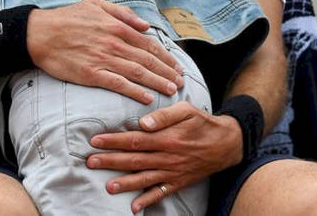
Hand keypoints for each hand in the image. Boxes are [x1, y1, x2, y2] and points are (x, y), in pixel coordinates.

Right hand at [26, 0, 183, 104]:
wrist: (40, 33)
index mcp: (118, 26)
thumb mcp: (97, 4)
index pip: (149, 44)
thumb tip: (145, 26)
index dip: (166, 57)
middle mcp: (115, 43)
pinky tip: (148, 98)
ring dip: (158, 83)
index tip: (177, 66)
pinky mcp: (92, 74)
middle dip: (168, 72)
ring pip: (138, 73)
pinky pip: (119, 84)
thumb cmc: (68, 17)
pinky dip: (135, 91)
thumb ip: (123, 13)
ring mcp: (104, 59)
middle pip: (148, 60)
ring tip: (172, 91)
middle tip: (181, 82)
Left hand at [88, 102, 242, 212]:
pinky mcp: (178, 182)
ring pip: (144, 178)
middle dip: (111, 161)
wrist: (226, 144)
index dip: (114, 140)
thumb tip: (144, 123)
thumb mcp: (186, 110)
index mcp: (167, 138)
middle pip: (134, 160)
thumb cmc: (202, 123)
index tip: (95, 141)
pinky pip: (161, 193)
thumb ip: (164, 115)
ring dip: (125, 183)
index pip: (135, 139)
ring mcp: (173, 172)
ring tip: (107, 186)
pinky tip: (134, 207)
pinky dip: (147, 201)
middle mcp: (168, 157)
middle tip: (90, 162)